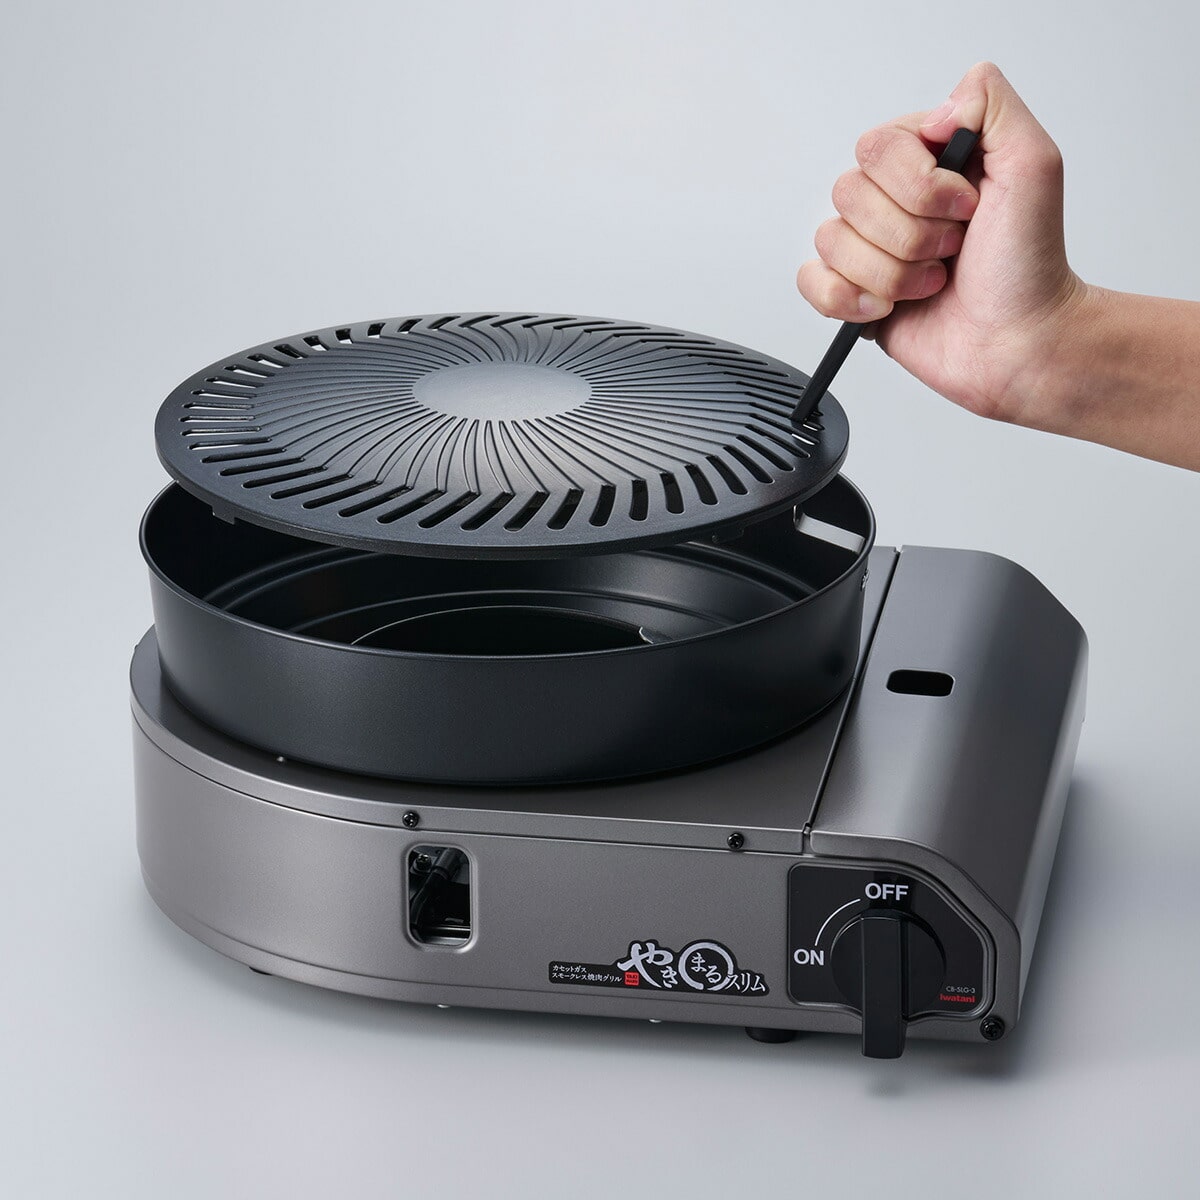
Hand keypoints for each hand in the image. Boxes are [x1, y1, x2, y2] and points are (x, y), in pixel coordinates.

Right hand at [797, 62, 1083, 427]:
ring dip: (891, 273)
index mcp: (928, 159)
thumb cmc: (1028, 267)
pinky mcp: (852, 292)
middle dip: (908, 235)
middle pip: (849, 195)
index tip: (967, 208)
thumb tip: (937, 112)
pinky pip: (812, 281)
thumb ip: (990, 104)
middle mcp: (893, 199)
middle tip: (951, 250)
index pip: (878, 147)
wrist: (1017, 343)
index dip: (918, 185)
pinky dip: (848, 299)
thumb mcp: (1035, 164)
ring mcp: (870, 246)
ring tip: (931, 282)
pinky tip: (888, 307)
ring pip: (832, 240)